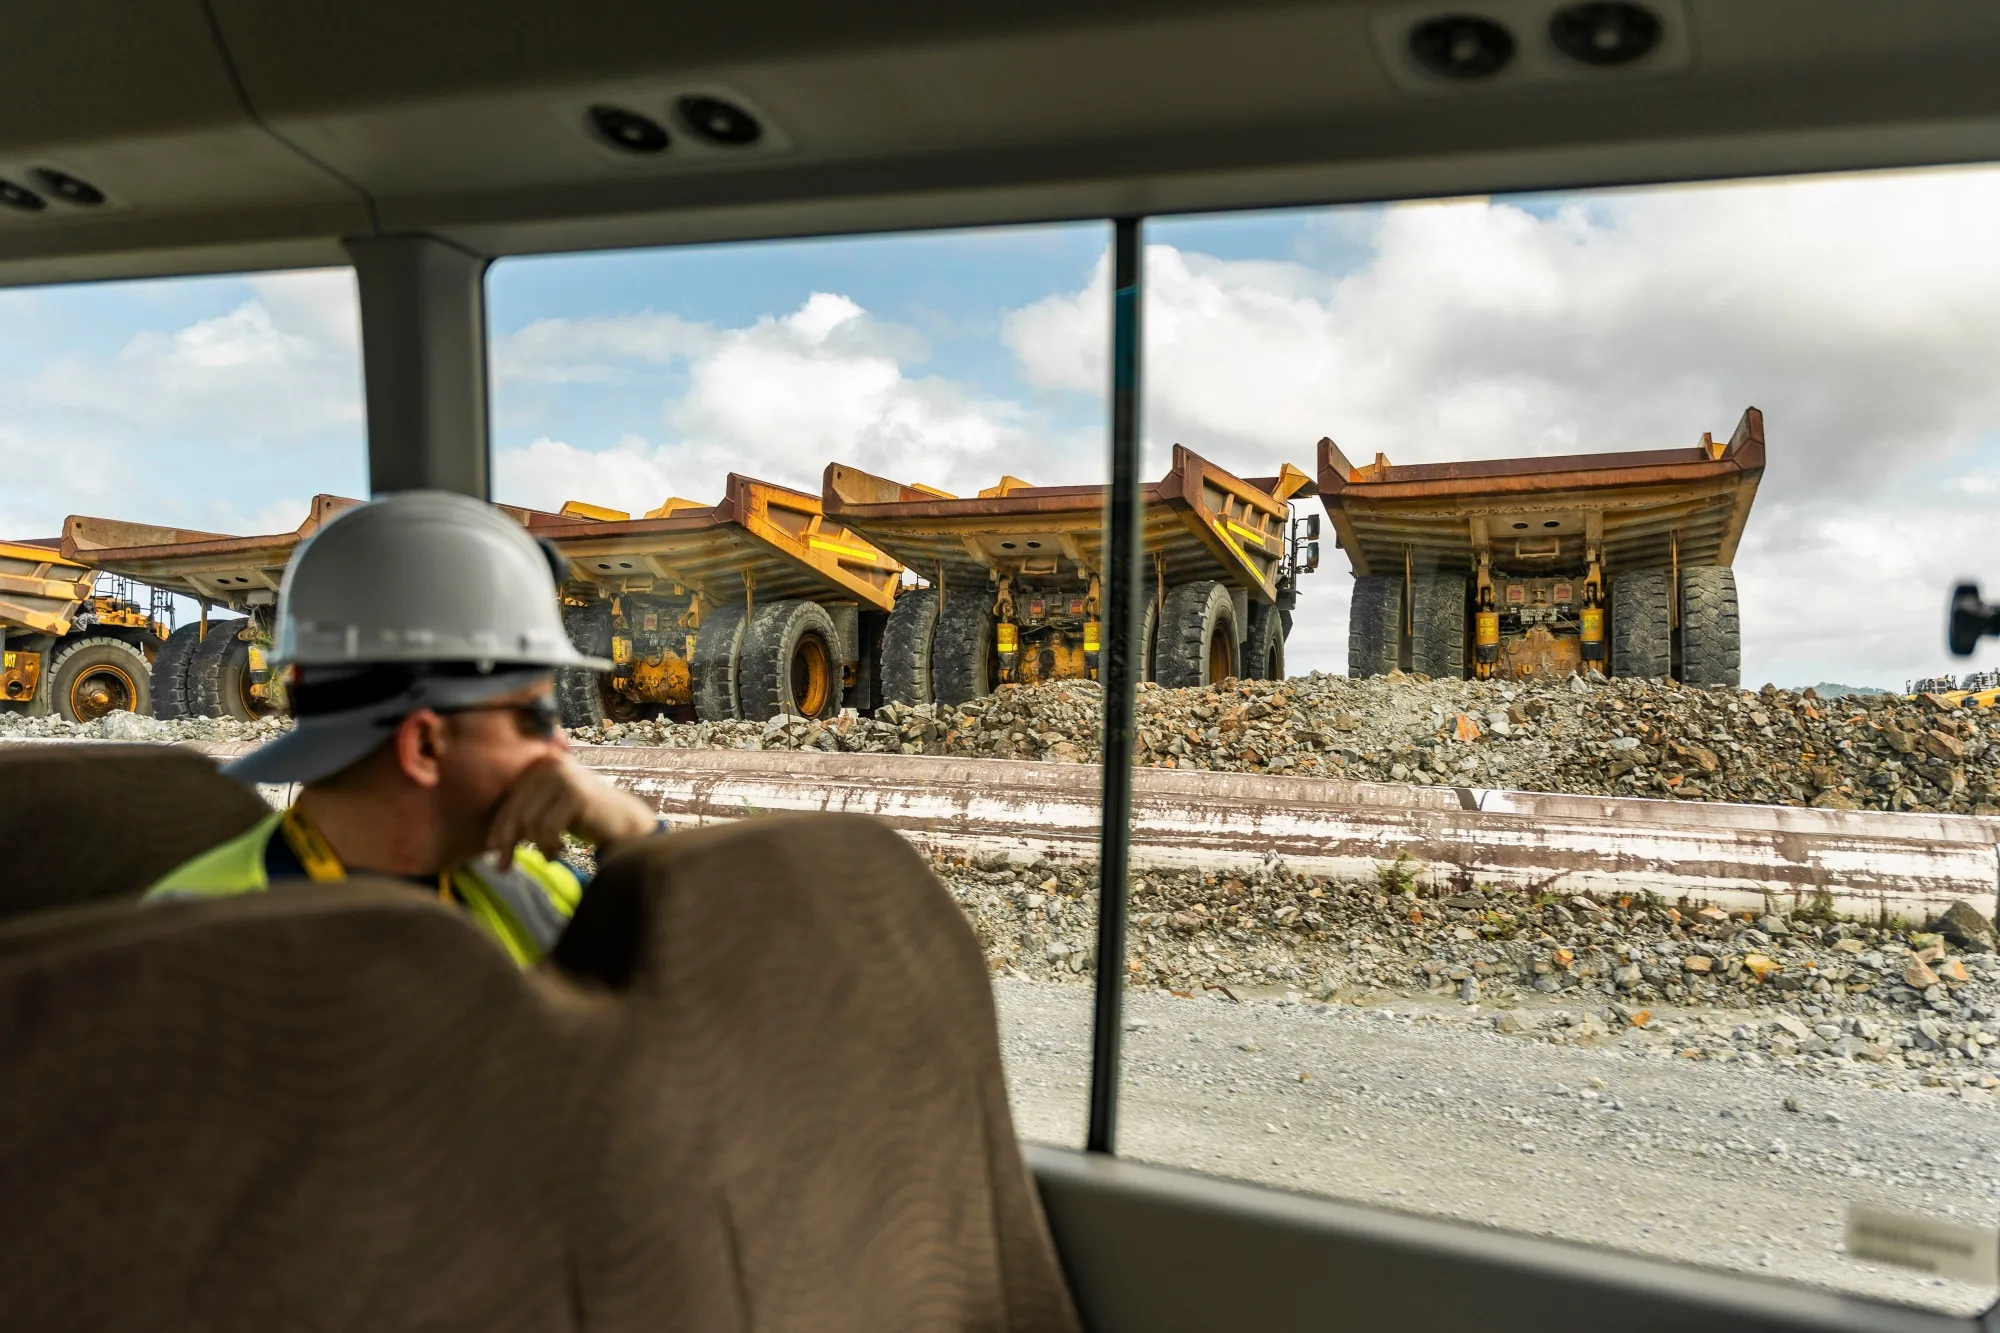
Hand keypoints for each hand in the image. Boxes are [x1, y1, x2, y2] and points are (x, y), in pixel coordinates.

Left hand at [484, 754, 658, 868]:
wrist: (626, 822)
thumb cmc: (585, 817)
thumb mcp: (549, 810)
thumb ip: (524, 814)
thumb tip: (490, 842)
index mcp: (540, 763)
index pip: (510, 798)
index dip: (499, 826)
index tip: (493, 851)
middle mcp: (550, 764)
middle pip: (517, 809)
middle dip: (509, 841)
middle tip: (503, 867)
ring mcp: (564, 776)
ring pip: (530, 821)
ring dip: (537, 845)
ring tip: (549, 854)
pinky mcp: (575, 794)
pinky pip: (547, 828)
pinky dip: (549, 846)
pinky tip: (559, 852)